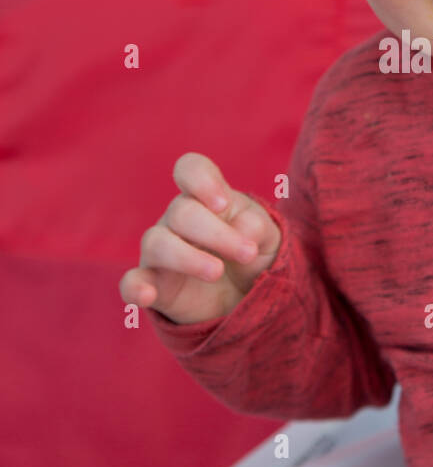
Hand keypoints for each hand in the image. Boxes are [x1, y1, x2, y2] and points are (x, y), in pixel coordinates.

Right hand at [119, 152, 281, 324]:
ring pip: (157, 242)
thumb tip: (241, 229)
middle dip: (216, 233)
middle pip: (182, 212)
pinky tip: (147, 295)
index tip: (223, 204)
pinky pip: (131, 282)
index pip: (191, 170)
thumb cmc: (252, 254)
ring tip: (216, 272)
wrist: (246, 296)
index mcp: (207, 197)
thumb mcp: (267, 237)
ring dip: (188, 258)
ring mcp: (161, 252)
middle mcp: (177, 219)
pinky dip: (135, 288)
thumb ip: (257, 227)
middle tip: (247, 253)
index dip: (203, 181)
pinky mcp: (153, 285)